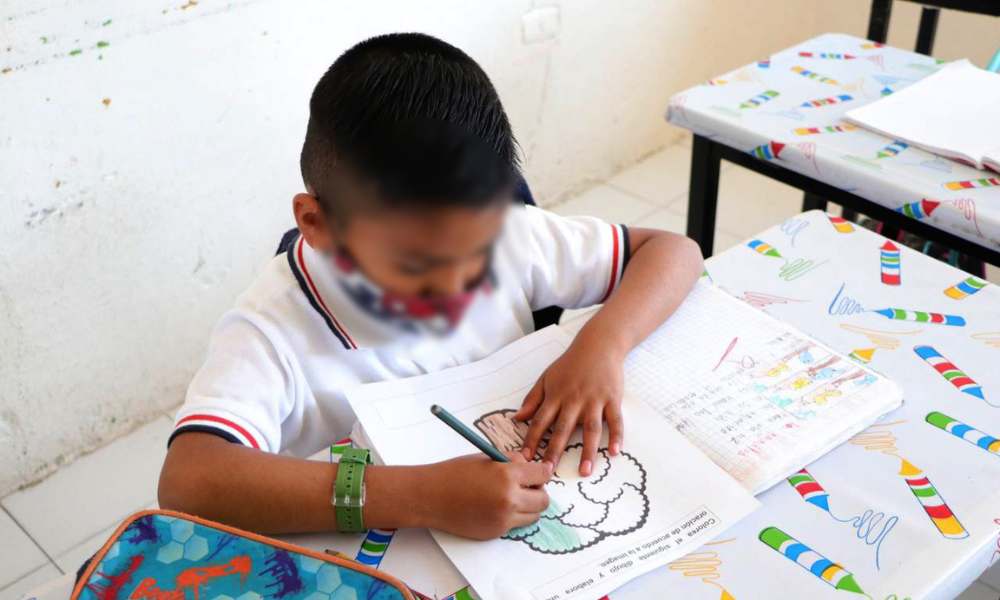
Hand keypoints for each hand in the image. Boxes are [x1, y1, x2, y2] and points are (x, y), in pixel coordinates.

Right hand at [416, 453, 551, 539]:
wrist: (430, 497)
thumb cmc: (454, 473)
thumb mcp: (485, 458)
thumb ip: (511, 461)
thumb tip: (529, 463)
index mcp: (507, 475)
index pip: (542, 474)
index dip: (542, 471)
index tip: (539, 471)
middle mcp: (509, 499)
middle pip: (544, 499)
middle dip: (538, 491)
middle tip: (526, 485)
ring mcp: (503, 519)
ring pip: (534, 515)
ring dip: (528, 506)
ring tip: (511, 496)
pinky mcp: (496, 532)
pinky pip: (516, 524)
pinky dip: (512, 516)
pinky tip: (495, 506)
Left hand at [514, 339, 624, 475]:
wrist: (598, 345)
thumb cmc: (570, 364)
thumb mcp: (546, 377)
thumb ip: (533, 399)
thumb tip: (518, 418)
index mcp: (556, 396)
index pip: (540, 421)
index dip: (532, 440)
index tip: (525, 458)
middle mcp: (574, 400)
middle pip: (563, 429)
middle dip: (554, 451)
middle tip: (548, 471)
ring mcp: (594, 400)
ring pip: (590, 429)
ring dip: (587, 451)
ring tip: (584, 471)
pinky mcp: (612, 399)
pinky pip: (615, 420)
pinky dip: (616, 436)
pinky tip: (614, 452)